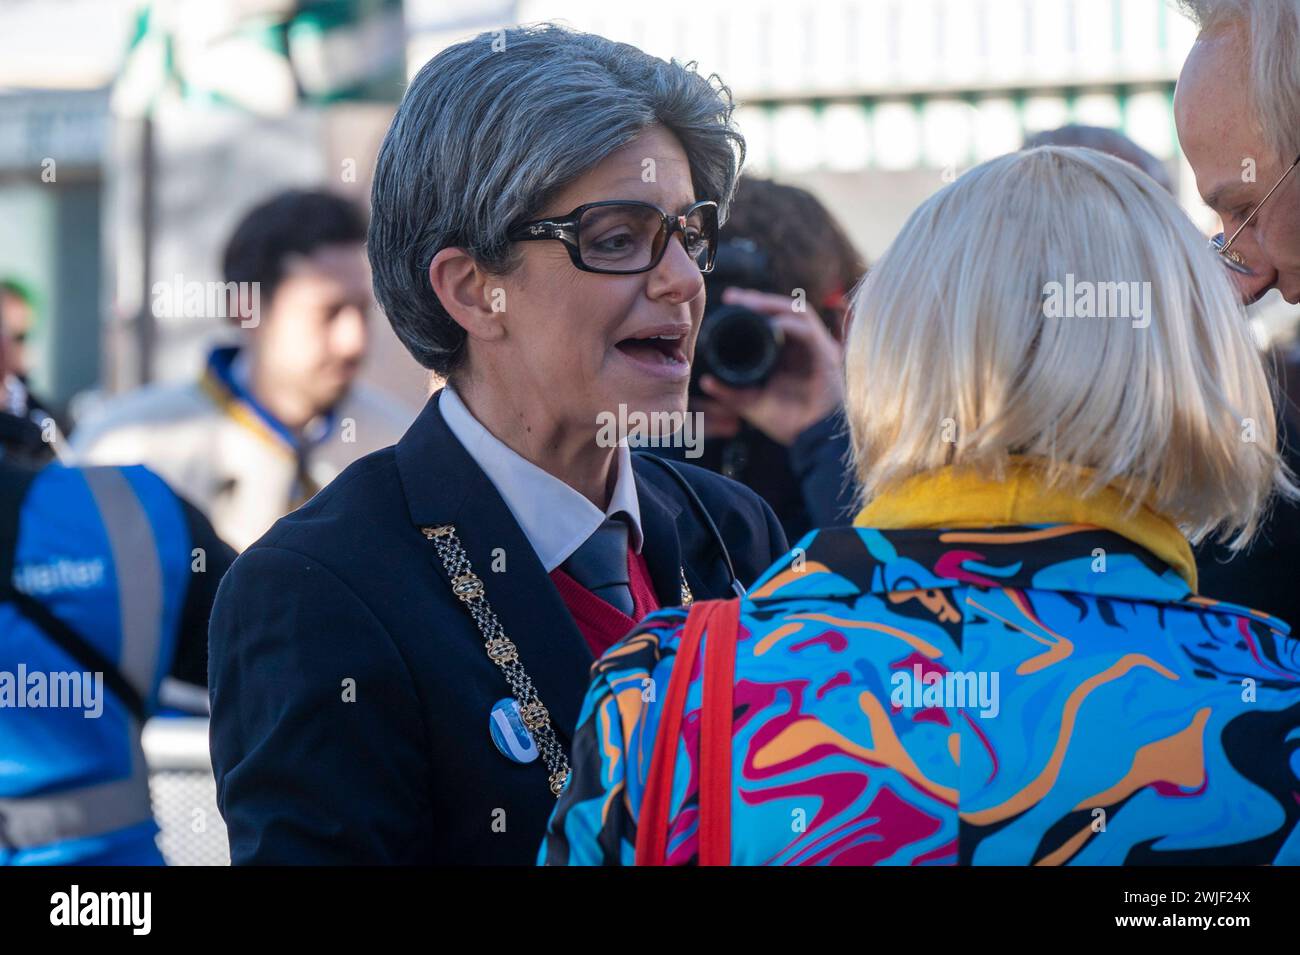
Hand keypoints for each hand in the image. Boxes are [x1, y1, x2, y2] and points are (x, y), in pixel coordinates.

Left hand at [698, 287, 844, 445]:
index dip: (752, 307)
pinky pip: (809, 332)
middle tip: (734, 297)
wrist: (813, 440)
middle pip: (783, 310)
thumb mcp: (752, 403)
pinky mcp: (826, 355)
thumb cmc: (790, 422)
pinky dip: (790, 326)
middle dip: (758, 300)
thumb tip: (706, 381)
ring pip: (797, 313)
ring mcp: (816, 348)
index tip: (729, 300)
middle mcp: (802, 346)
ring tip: (749, 303)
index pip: (771, 319)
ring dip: (773, 305)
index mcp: (787, 352)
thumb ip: (730, 392)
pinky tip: (772, 325)